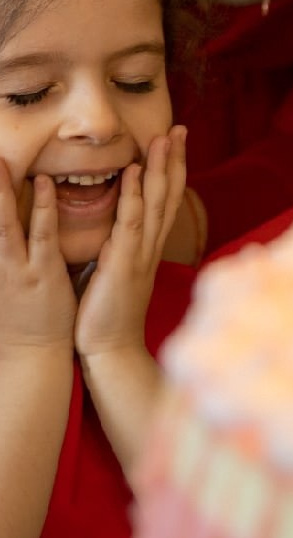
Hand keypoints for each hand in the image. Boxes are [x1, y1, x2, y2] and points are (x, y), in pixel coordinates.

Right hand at [0, 162, 74, 355]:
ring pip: (3, 222)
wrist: (32, 354)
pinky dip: (42, 207)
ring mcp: (16, 267)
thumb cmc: (21, 315)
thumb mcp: (3, 280)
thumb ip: (1, 251)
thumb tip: (0, 229)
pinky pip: (41, 234)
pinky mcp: (41, 273)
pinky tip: (43, 182)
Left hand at [75, 126, 185, 359]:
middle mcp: (151, 244)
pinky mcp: (124, 262)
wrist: (110, 349)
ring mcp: (141, 252)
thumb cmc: (108, 313)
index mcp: (149, 245)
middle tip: (179, 128)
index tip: (176, 142)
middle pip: (169, 194)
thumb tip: (119, 229)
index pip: (166, 200)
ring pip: (155, 202)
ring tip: (164, 138)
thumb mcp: (118, 271)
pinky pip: (131, 222)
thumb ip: (122, 247)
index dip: (173, 169)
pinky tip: (134, 171)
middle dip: (175, 160)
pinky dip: (134, 194)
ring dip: (160, 168)